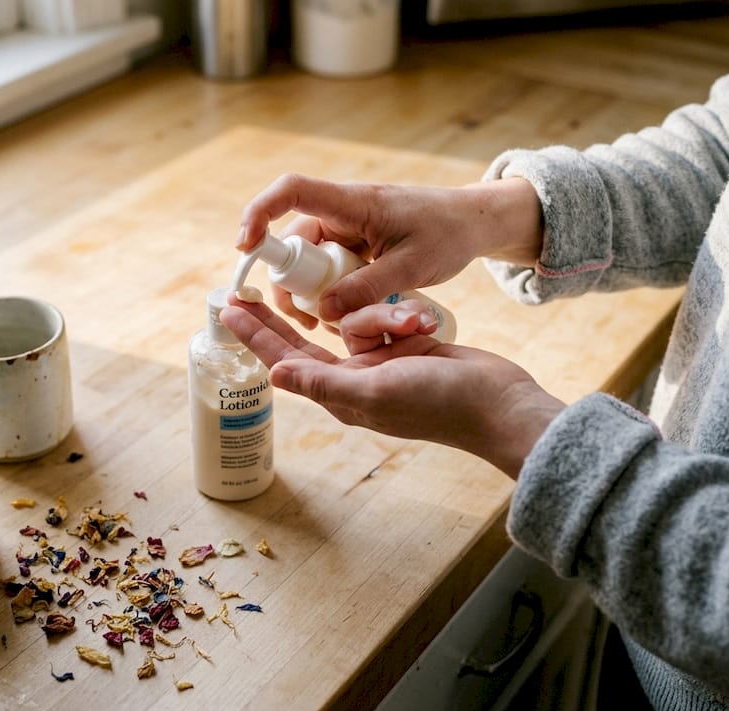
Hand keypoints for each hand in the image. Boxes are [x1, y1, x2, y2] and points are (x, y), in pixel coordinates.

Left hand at [220, 295, 564, 476]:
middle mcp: (355, 378)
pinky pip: (389, 317)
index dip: (257, 335)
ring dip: (379, 316)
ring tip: (412, 327)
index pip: (286, 359)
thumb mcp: (376, 392)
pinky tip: (423, 322)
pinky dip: (403, 315)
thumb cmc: (440, 404)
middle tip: (244, 289)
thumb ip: (324, 382)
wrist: (498, 403)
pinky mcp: (407, 346)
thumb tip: (274, 374)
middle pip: (306, 339)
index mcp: (341, 394)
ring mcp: (382, 362)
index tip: (229, 309)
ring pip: (357, 319)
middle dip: (279, 315)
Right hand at [236, 174, 543, 328]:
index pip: (292, 190)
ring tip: (323, 322)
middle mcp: (344, 210)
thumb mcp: (412, 266)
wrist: (474, 222)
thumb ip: (367, 289)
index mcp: (354, 202)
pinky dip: (327, 288)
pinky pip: (328, 265)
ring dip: (309, 289)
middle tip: (302, 318)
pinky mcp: (355, 242)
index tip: (246, 246)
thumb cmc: (448, 234)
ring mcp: (348, 226)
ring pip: (309, 257)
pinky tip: (340, 313)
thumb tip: (323, 311)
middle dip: (288, 278)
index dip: (260, 212)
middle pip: (294, 238)